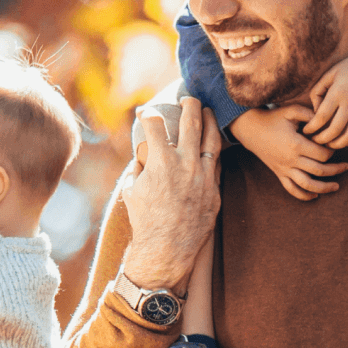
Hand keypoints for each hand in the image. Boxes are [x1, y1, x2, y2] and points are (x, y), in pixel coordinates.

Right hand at [114, 95, 220, 290]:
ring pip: (212, 139)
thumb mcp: (131, 189)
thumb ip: (139, 167)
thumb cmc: (143, 220)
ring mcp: (203, 177)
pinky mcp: (214, 191)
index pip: (155, 125)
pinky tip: (212, 144)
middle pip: (191, 122)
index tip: (145, 112)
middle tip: (188, 98)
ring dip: (210, 121)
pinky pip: (217, 164)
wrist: (165, 250)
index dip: (147, 114)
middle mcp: (185, 164)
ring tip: (208, 111)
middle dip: (189, 105)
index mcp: (160, 161)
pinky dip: (214, 151)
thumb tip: (142, 154)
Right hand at [229, 106, 347, 200]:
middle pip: (319, 170)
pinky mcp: (279, 173)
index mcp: (296, 144)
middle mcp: (291, 160)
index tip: (335, 146)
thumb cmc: (273, 118)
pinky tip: (315, 196)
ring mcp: (284, 169)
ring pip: (307, 185)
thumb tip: (327, 120)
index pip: (323, 154)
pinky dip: (303, 195)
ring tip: (336, 186)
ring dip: (324, 188)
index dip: (333, 151)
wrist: (250, 129)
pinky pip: (291, 189)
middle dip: (336, 169)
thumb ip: (310, 114)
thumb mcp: (291, 111)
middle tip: (346, 166)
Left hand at [306, 43, 347, 148]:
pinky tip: (343, 142)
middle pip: (335, 130)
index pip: (322, 116)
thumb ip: (318, 90)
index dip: (311, 127)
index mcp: (338, 92)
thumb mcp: (330, 73)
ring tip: (328, 144)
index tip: (305, 130)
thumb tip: (314, 110)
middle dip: (322, 139)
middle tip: (314, 140)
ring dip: (337, 144)